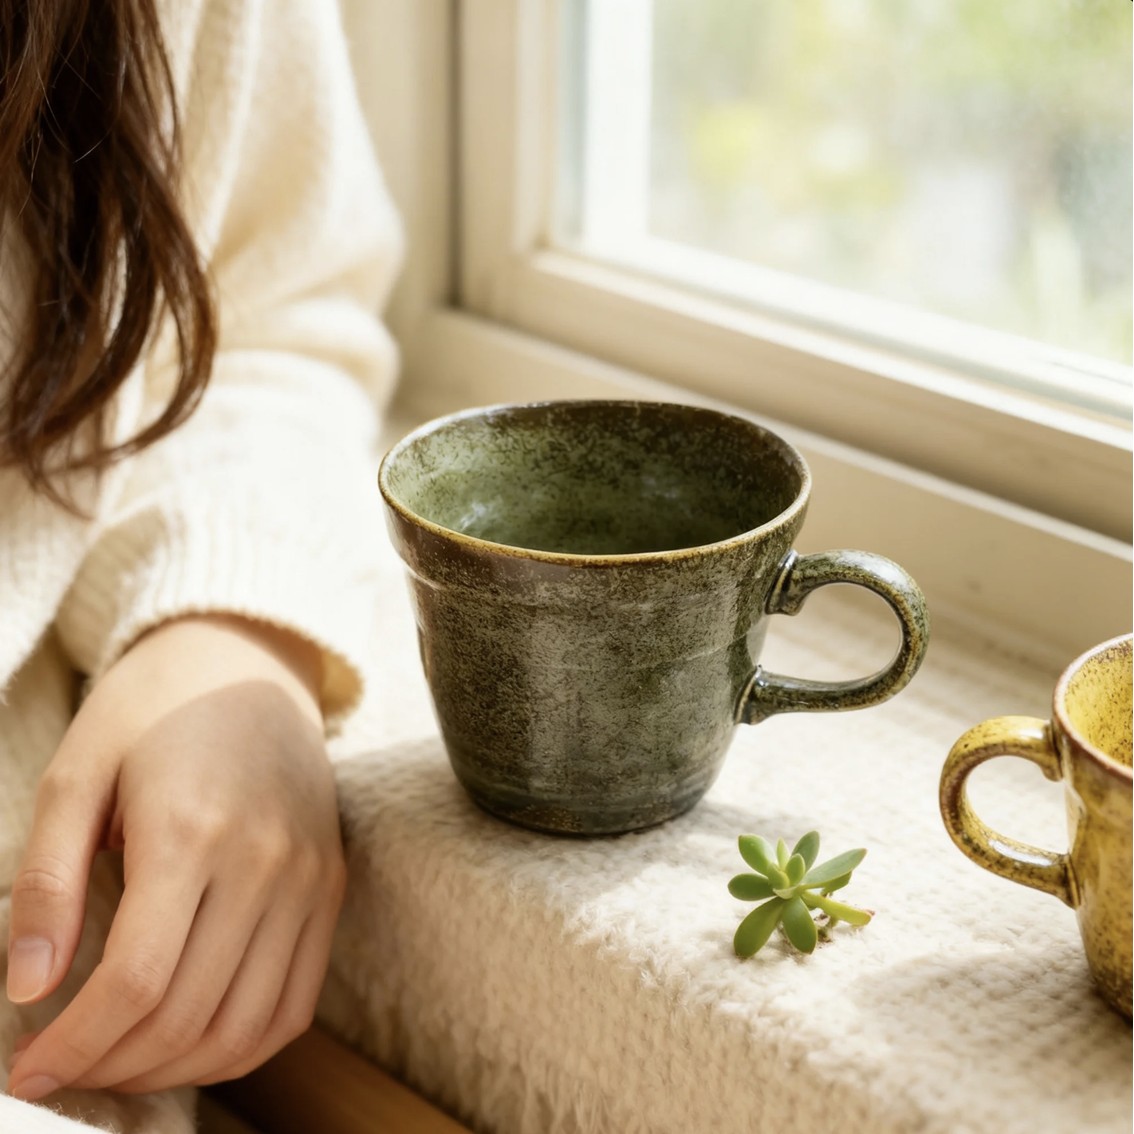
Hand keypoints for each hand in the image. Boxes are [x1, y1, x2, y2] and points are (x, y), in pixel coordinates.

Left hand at [5, 615, 346, 1098]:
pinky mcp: (329, 885)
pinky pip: (296, 1001)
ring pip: (246, 1024)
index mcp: (192, 831)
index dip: (74, 1045)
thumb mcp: (77, 774)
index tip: (27, 1070)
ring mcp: (309, 877)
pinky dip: (242, 1046)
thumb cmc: (151, 710)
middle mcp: (265, 862)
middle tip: (62, 1067)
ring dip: (175, 1071)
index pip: (136, 981)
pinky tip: (193, 1046)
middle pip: (190, 1014)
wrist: (249, 661)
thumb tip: (25, 986)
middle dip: (112, 1066)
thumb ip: (47, 881)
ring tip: (119, 1063)